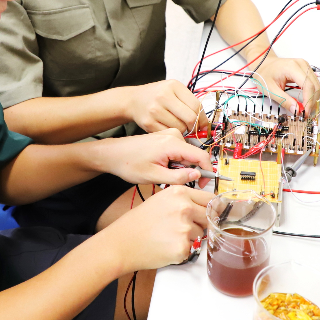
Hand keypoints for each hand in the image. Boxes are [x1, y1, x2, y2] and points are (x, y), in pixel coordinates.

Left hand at [96, 129, 212, 186]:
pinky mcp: (166, 136)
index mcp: (172, 143)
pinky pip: (180, 150)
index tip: (203, 184)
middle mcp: (174, 135)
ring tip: (164, 173)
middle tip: (175, 182)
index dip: (207, 172)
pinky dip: (176, 161)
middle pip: (195, 155)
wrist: (113, 153)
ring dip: (181, 167)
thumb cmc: (129, 164)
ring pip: (187, 154)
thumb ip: (178, 177)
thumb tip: (198, 176)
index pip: (201, 156)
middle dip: (190, 171)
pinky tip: (162, 166)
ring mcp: (170, 134)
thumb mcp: (154, 176)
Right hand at [106, 185, 213, 270]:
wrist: (122, 242)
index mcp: (179, 192)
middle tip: (179, 228)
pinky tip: (165, 246)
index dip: (213, 207)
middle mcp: (184, 208)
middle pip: (208, 217)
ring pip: (200, 234)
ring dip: (189, 237)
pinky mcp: (182, 247)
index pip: (209, 199)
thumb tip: (206, 206)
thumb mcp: (161, 200)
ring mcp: (184, 228)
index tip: (217, 212)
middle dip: (199, 223)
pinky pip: (191, 249)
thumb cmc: (139, 222)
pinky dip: (181, 250)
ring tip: (167, 237)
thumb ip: (184, 200)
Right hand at [124, 80, 208, 133]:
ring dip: (182, 130)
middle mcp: (163, 96)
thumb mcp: (173, 91)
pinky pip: (169, 133)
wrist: (134, 100)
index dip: (202, 118)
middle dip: (194, 126)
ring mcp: (155, 110)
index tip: (203, 124)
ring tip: (176, 124)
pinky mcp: (148, 123)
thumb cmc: (157, 96)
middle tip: (192, 127)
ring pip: (180, 128)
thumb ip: (189, 103)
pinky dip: (172, 133)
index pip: (196, 105)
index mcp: (173, 86)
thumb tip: (205, 124)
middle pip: (190, 118)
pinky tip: (168, 127)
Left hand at [254, 56, 319, 115]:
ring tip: (306, 108)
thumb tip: (297, 110)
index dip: (309, 100)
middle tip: (305, 113)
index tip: (305, 112)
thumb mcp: (271, 90)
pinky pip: (313, 82)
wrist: (263, 64)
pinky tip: (306, 101)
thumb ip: (284, 100)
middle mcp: (301, 64)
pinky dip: (312, 93)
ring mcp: (305, 65)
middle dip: (312, 101)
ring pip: (316, 84)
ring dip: (313, 98)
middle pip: (315, 85)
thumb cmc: (265, 74)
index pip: (307, 85)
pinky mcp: (306, 69)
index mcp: (292, 67)